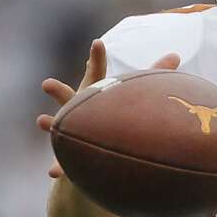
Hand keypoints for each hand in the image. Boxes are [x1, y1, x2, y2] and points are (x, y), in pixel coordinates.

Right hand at [36, 40, 179, 177]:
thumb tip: (176, 54)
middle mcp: (79, 110)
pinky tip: (52, 173)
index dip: (97, 59)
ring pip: (60, 128)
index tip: (98, 43)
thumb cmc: (113, 114)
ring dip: (50, 125)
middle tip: (46, 83)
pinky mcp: (72, 154)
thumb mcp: (133, 93)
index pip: (97, 75)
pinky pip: (64, 163)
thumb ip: (155, 74)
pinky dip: (58, 168)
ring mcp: (72, 130)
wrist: (91, 146)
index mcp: (94, 95)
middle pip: (69, 97)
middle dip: (59, 90)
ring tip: (40, 121)